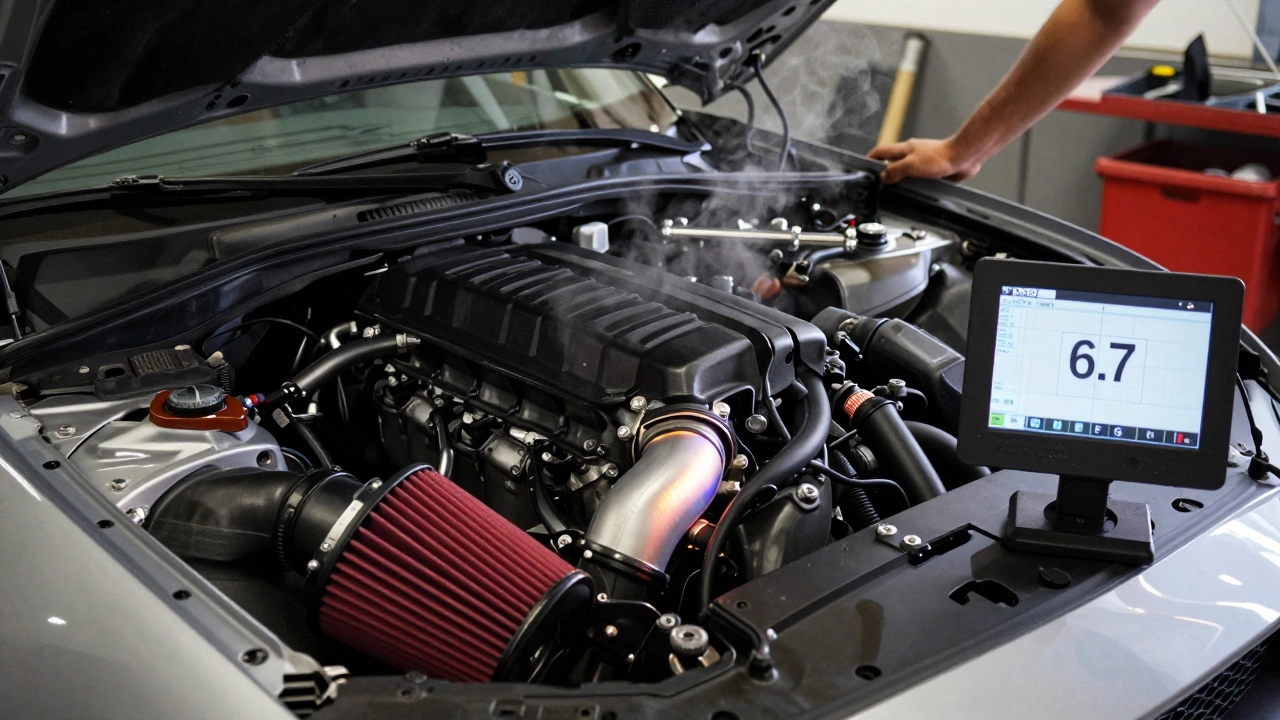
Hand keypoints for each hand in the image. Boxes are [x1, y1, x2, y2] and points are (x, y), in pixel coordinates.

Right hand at [867, 137, 981, 183]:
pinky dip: (914, 182)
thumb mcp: (911, 165)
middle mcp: (912, 153)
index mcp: (904, 149)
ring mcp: (922, 161)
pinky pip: (918, 176)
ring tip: (895, 189)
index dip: (870, 159)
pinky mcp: (932, 169)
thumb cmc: (940, 157)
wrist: (962, 157)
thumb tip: (883, 177)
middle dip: (884, 171)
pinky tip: (915, 190)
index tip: (864, 167)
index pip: (880, 152)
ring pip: (905, 169)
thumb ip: (895, 170)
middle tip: (878, 182)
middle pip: (892, 160)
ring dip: (900, 178)